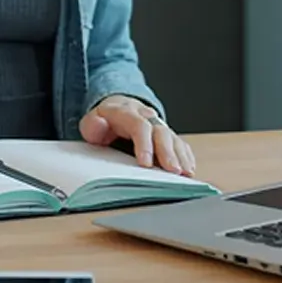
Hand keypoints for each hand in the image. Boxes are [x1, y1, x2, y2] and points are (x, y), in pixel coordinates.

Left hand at [79, 95, 195, 176]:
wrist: (118, 108)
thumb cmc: (105, 121)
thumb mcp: (92, 121)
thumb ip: (93, 124)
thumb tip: (98, 124)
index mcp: (128, 112)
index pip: (139, 125)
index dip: (144, 144)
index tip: (146, 164)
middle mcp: (147, 117)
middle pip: (161, 132)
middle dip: (168, 153)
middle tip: (173, 171)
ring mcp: (159, 125)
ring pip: (173, 138)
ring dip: (180, 156)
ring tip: (186, 173)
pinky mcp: (167, 135)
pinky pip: (179, 143)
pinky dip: (185, 156)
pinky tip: (189, 169)